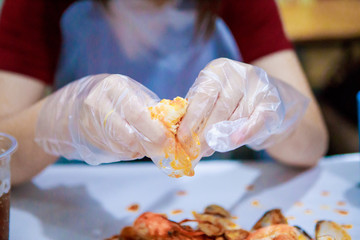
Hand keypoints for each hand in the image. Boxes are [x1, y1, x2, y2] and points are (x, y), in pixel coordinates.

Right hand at [35, 74, 169, 164]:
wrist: (74, 103)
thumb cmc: (111, 96)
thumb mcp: (129, 91)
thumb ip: (148, 106)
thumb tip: (171, 125)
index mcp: (114, 87)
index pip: (137, 114)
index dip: (155, 131)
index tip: (167, 140)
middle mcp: (98, 104)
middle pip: (129, 135)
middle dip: (148, 146)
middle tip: (161, 149)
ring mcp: (90, 123)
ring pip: (121, 148)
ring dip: (139, 151)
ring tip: (147, 146)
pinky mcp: (87, 138)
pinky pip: (114, 152)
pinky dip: (128, 153)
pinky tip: (133, 147)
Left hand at [177, 58, 307, 158]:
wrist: (271, 98)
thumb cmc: (234, 101)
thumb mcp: (214, 98)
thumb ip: (200, 111)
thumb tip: (184, 136)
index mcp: (218, 70)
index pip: (202, 95)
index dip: (191, 118)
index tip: (183, 138)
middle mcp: (238, 74)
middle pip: (218, 107)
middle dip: (204, 133)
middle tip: (195, 150)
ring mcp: (258, 86)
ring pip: (235, 117)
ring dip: (221, 136)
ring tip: (209, 149)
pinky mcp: (273, 102)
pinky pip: (257, 120)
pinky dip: (245, 132)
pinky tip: (234, 141)